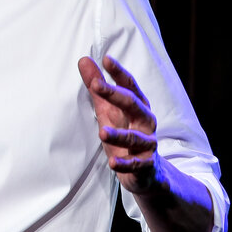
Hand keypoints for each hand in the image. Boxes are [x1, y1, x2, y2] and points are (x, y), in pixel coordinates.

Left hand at [78, 54, 159, 194]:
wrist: (147, 171)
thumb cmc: (125, 133)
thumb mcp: (108, 110)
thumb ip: (98, 88)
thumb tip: (83, 60)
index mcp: (138, 106)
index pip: (129, 85)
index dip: (118, 73)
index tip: (106, 59)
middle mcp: (146, 121)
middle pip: (133, 105)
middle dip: (115, 94)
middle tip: (96, 85)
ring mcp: (147, 143)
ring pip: (135, 137)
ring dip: (118, 134)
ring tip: (101, 132)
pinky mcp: (145, 164)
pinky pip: (135, 164)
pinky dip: (124, 163)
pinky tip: (112, 162)